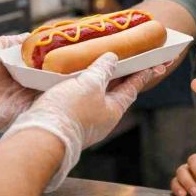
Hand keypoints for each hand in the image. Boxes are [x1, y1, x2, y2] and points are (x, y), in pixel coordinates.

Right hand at [1, 53, 166, 190]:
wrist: (38, 138)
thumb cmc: (69, 111)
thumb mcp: (90, 85)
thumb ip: (102, 69)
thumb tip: (113, 58)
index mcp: (113, 110)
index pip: (133, 87)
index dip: (143, 73)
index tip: (156, 64)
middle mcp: (101, 117)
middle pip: (114, 89)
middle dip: (121, 73)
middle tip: (128, 57)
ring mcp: (83, 119)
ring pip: (94, 92)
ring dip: (98, 76)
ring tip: (100, 60)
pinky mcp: (65, 117)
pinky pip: (79, 95)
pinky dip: (81, 82)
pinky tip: (75, 74)